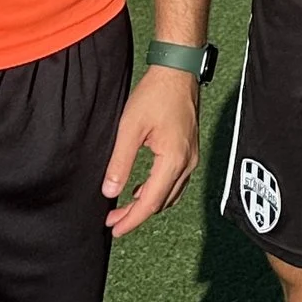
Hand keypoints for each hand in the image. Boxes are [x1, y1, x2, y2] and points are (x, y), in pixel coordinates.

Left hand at [103, 67, 202, 234]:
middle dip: (137, 215)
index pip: (151, 202)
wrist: (178, 72)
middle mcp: (187, 163)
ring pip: (170, 195)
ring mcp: (192, 158)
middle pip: (162, 202)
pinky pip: (175, 182)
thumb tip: (109, 192)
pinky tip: (142, 189)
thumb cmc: (155, 95)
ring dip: (148, 204)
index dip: (132, 220)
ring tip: (124, 208)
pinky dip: (158, 192)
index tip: (114, 229)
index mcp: (173, 160)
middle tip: (113, 220)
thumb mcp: (130, 128)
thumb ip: (120, 162)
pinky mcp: (190, 152)